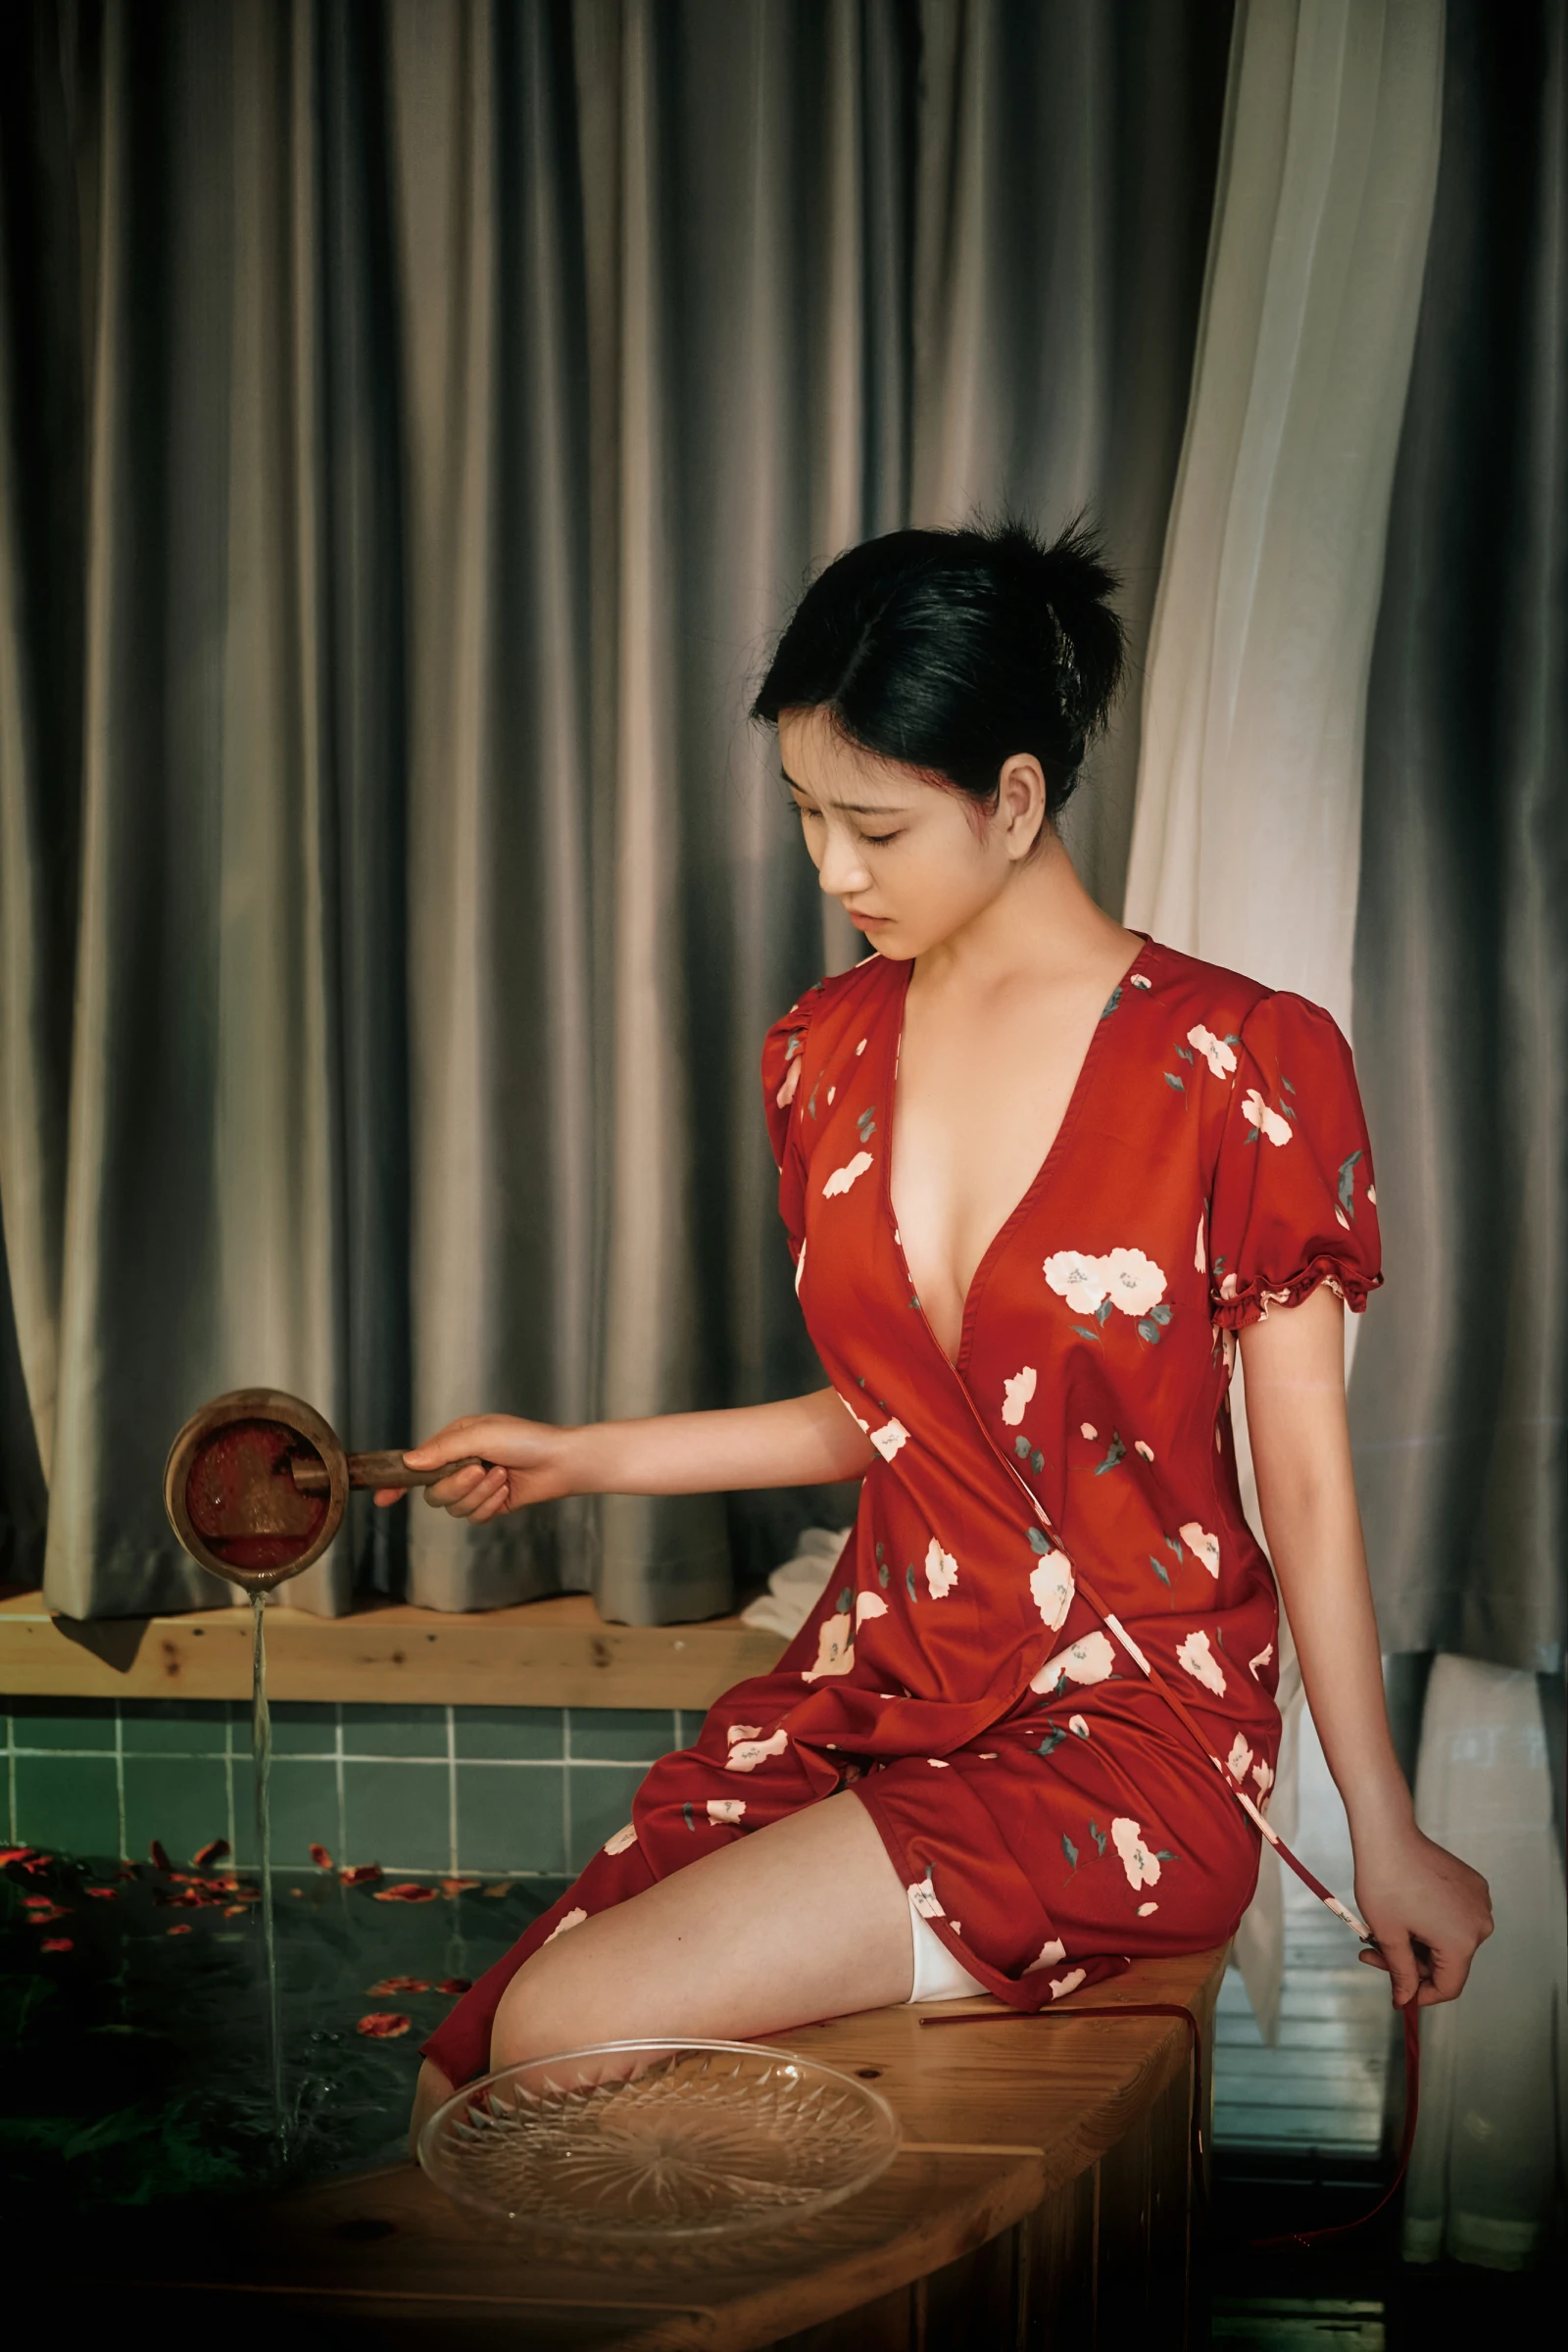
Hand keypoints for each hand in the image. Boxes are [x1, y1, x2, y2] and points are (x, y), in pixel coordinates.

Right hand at [372, 1414, 584, 1522]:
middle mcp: (460, 1464)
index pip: (416, 1464)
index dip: (398, 1481)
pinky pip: (475, 1517)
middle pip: (434, 1492)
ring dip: (479, 1494)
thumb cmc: (526, 1440)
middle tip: (481, 1470)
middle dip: (457, 1486)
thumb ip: (443, 1450)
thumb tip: (410, 1462)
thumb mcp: (481, 1436)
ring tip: (502, 1476)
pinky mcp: (490, 1504)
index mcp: (453, 1442)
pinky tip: (506, 1491)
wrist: (561, 1462)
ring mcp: (475, 1486)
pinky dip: (490, 1506)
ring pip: (454, 1507)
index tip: (382, 1496)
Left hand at [1353, 1823, 1492, 2006]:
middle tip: (1371, 1949)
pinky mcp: (1473, 1885)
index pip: (1448, 1987)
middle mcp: (1480, 1925)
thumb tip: (1404, 2000)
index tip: (1397, 1992)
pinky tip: (1404, 1910)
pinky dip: (1430, 1921)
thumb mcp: (1388, 1936)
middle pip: (1446, 1962)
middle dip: (1409, 1961)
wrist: (1388, 1834)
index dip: (1421, 1995)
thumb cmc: (1385, 1881)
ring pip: (1448, 1939)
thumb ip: (1401, 1974)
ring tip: (1382, 1927)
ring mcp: (1479, 1902)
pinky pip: (1453, 1916)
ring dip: (1417, 1941)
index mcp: (1461, 1942)